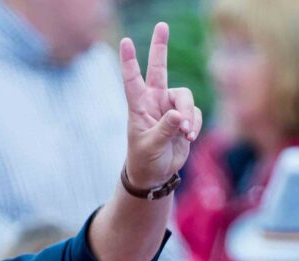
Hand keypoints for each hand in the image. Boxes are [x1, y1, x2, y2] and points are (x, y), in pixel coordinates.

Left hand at [120, 22, 201, 190]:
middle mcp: (154, 102)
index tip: (125, 42)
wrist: (155, 175)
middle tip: (162, 25)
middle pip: (159, 69)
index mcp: (139, 107)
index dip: (129, 61)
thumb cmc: (144, 161)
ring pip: (185, 97)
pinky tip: (188, 138)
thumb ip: (164, 130)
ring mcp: (170, 108)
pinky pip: (195, 113)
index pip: (133, 81)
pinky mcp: (184, 117)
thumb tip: (179, 116)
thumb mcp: (150, 147)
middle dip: (160, 47)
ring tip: (185, 133)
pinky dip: (194, 125)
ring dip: (188, 115)